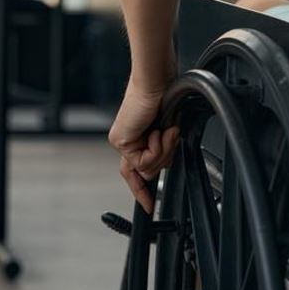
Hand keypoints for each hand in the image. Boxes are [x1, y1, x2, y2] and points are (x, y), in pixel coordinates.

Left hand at [109, 78, 179, 213]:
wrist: (157, 82)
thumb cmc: (165, 97)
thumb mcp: (168, 130)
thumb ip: (163, 150)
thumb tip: (162, 166)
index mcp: (137, 138)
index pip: (135, 171)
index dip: (142, 191)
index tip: (150, 207)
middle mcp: (127, 141)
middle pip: (146, 172)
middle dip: (163, 158)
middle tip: (167, 136)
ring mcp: (122, 142)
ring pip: (147, 169)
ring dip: (162, 151)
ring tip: (163, 130)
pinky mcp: (120, 141)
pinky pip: (144, 161)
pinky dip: (156, 148)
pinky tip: (156, 131)